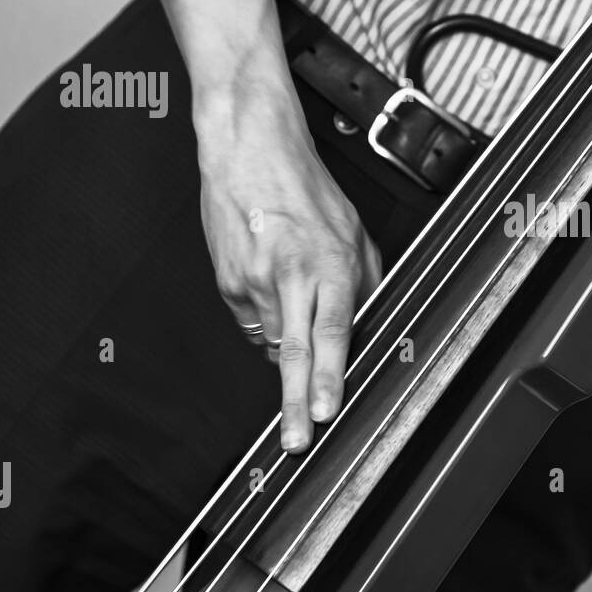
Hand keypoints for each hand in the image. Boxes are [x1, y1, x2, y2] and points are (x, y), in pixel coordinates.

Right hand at [194, 75, 381, 452]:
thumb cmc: (304, 188)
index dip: (327, 376)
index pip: (332, 331)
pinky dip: (267, 322)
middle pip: (293, 353)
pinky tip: (273, 292)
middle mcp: (290, 275)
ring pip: (273, 342)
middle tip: (295, 441)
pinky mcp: (226, 282)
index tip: (324, 411)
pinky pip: (252, 323)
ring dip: (288, 346)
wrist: (247, 150)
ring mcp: (252, 280)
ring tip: (294, 305)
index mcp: (330, 263)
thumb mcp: (355, 232)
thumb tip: (364, 331)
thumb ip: (365, 284)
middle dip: (295, 403)